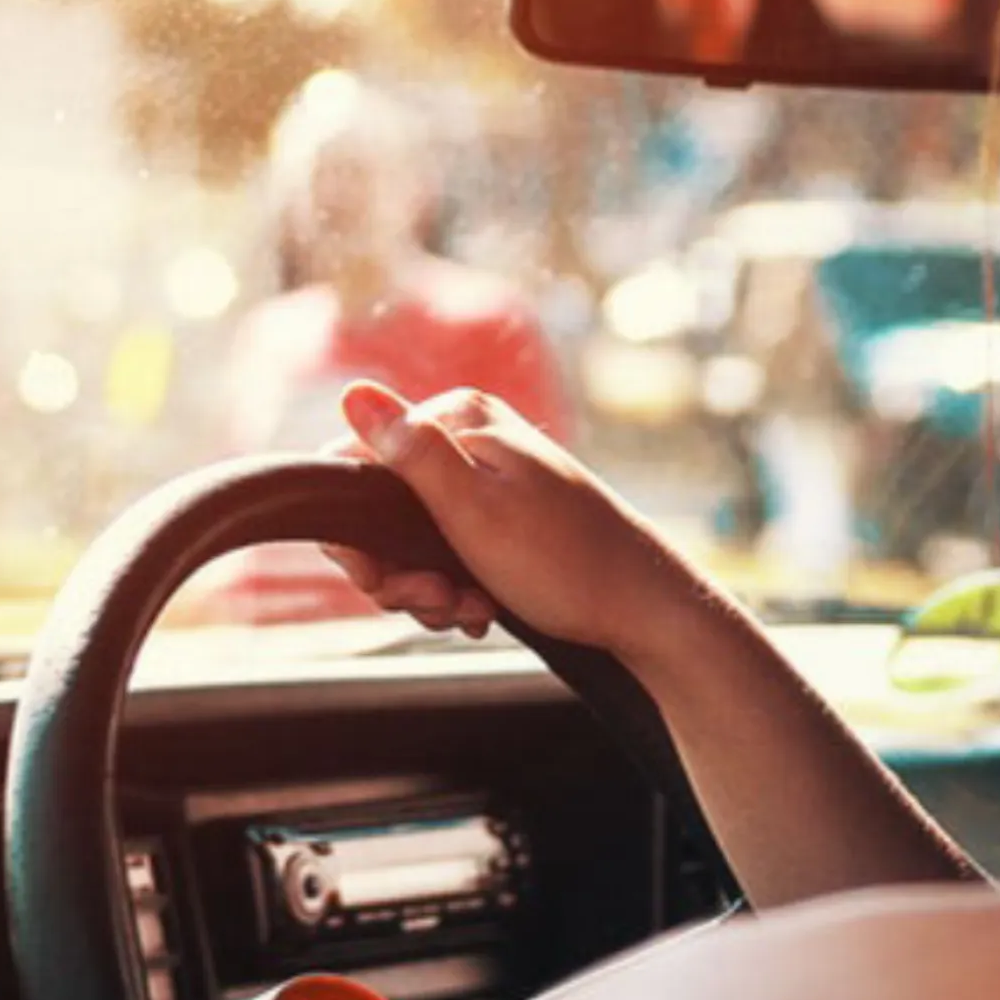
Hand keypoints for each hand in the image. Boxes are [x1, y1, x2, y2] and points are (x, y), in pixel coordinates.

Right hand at [328, 381, 723, 683]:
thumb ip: (411, 451)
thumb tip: (352, 391)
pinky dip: (452, 585)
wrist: (647, 606)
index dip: (356, 534)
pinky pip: (442, 548)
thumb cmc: (565, 562)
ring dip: (427, 588)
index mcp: (458, 418)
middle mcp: (468, 435)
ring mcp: (485, 473)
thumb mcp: (474, 509)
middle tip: (440, 603)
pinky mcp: (500, 510)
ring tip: (470, 608)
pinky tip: (481, 606)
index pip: (355, 465)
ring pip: (408, 537)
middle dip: (399, 571)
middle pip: (380, 507)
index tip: (385, 583)